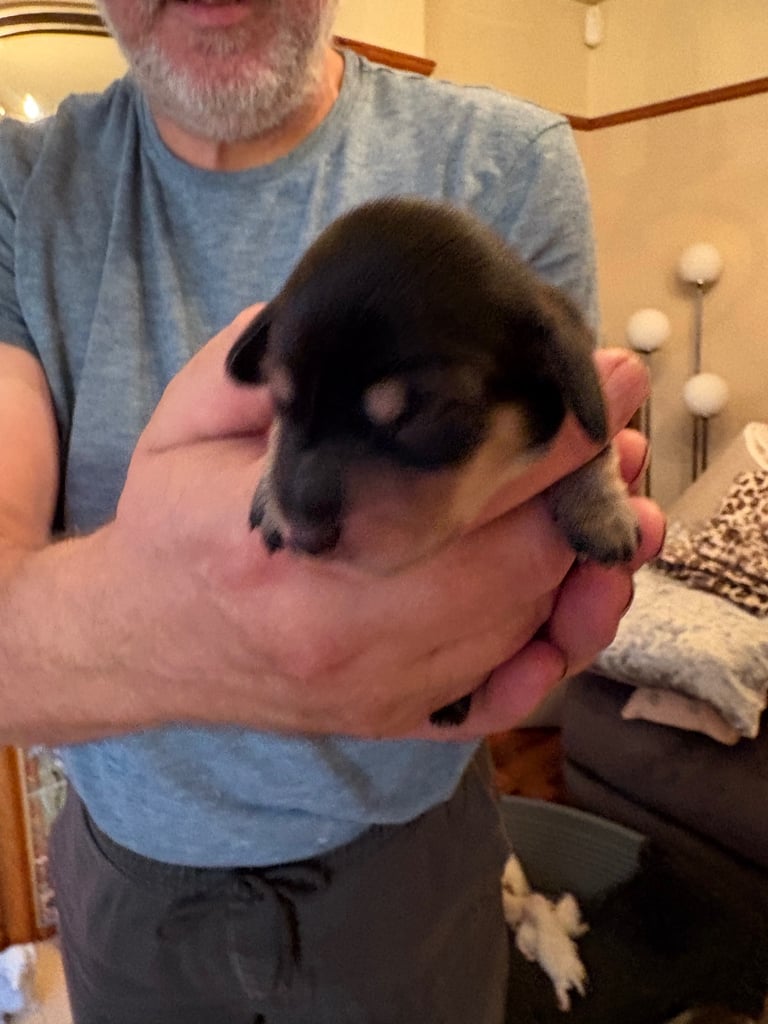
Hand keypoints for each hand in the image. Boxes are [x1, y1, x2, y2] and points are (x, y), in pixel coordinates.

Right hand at [108, 312, 661, 738]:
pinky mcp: (388, 719)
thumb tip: (357, 330)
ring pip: (518, 632)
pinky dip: (555, 651)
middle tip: (622, 438)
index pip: (453, 491)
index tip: (609, 378)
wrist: (135, 640)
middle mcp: (338, 639)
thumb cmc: (167, 523)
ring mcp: (371, 693)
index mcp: (284, 553)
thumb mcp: (183, 423)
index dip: (548, 435)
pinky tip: (582, 602)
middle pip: (509, 570)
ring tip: (622, 507)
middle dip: (582, 495)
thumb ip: (264, 368)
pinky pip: (499, 699)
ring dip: (585, 566)